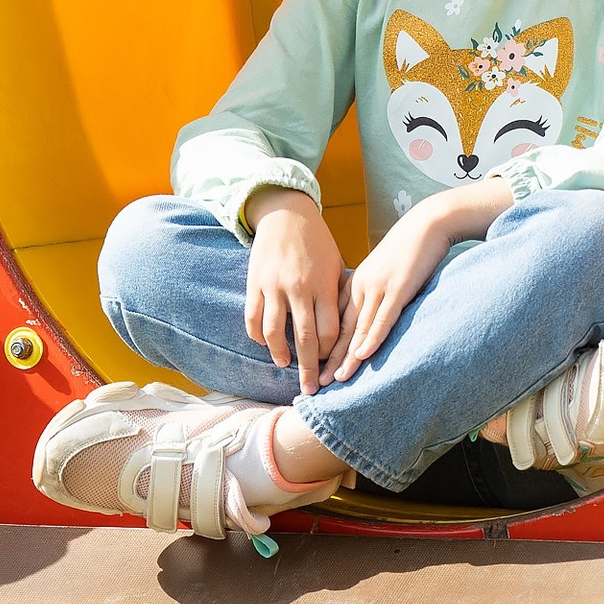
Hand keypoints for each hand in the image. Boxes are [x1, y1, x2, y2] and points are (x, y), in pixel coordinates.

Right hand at [245, 192, 348, 391]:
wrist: (286, 213)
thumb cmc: (317, 241)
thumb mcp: (336, 264)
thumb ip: (341, 294)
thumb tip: (350, 326)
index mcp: (324, 285)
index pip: (329, 330)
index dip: (330, 352)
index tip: (332, 365)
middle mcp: (299, 288)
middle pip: (304, 338)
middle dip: (309, 368)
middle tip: (310, 390)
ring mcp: (274, 287)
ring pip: (274, 332)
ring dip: (279, 354)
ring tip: (284, 366)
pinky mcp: (255, 284)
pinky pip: (253, 318)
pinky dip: (257, 336)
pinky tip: (265, 345)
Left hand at [328, 175, 509, 379]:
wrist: (427, 223)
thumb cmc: (408, 248)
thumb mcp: (383, 270)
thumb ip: (375, 292)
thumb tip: (370, 315)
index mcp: (356, 282)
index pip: (336, 321)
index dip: (326, 345)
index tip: (316, 366)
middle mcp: (362, 286)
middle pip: (342, 329)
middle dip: (330, 358)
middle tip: (318, 383)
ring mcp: (379, 287)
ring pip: (359, 328)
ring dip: (347, 356)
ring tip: (336, 379)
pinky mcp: (398, 289)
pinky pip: (382, 318)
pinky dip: (372, 338)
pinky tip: (362, 355)